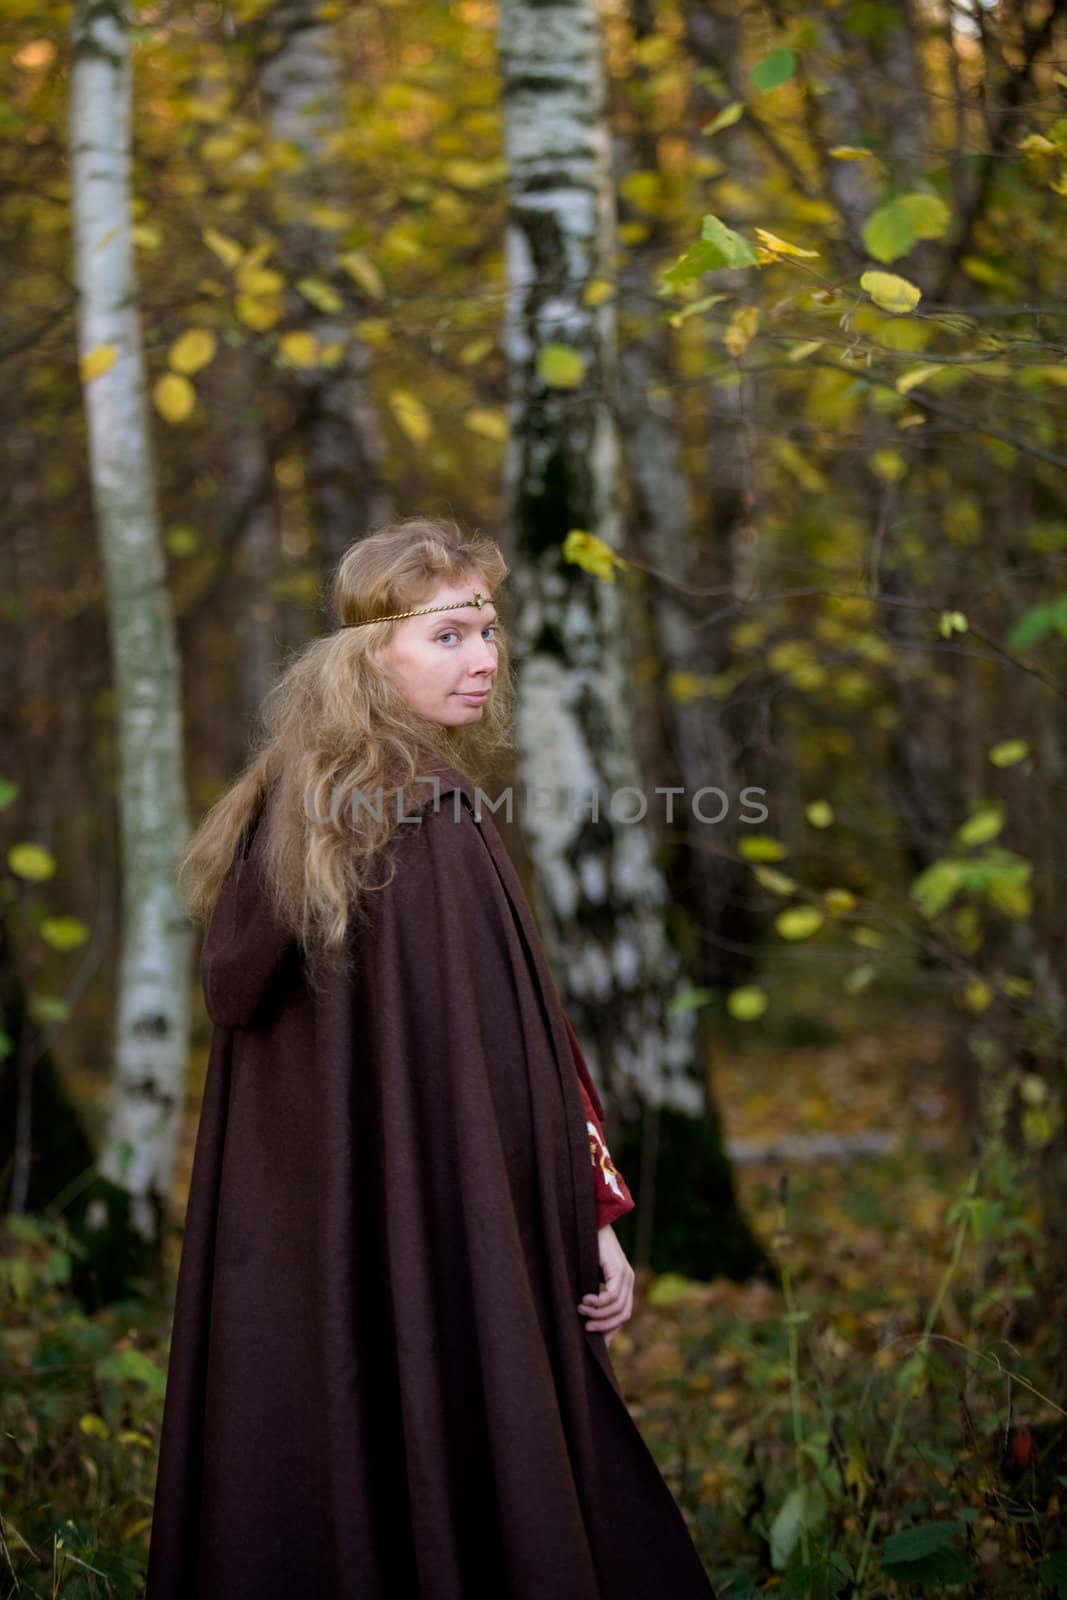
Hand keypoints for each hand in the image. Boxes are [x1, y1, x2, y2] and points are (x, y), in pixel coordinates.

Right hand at [577, 1224, 634, 1345]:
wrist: (588, 1222)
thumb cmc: (583, 1248)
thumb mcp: (588, 1276)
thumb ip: (592, 1294)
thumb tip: (584, 1318)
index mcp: (623, 1283)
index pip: (623, 1315)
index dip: (611, 1330)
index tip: (597, 1344)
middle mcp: (628, 1280)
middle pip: (623, 1315)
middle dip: (604, 1326)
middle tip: (585, 1328)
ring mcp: (626, 1274)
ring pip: (618, 1308)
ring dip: (598, 1314)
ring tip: (580, 1309)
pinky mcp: (619, 1269)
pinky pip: (612, 1296)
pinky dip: (597, 1303)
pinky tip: (584, 1299)